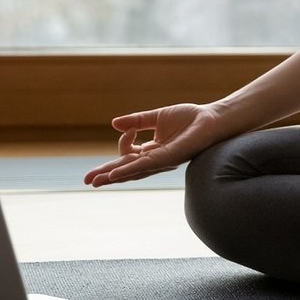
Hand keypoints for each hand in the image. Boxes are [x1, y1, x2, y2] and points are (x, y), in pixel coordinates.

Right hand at [81, 103, 227, 186]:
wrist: (212, 119)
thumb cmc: (190, 119)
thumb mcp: (157, 117)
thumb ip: (137, 121)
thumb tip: (114, 124)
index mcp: (153, 150)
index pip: (129, 154)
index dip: (122, 142)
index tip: (127, 127)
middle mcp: (156, 159)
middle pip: (126, 169)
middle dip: (106, 175)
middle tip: (87, 181)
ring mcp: (161, 161)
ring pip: (132, 171)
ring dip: (113, 176)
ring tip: (95, 182)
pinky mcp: (168, 158)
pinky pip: (144, 165)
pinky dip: (128, 169)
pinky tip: (115, 174)